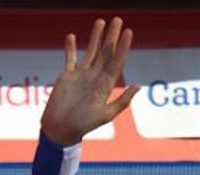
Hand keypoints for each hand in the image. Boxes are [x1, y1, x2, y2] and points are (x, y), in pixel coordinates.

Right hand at [41, 17, 139, 145]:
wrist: (61, 129)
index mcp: (105, 86)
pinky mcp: (67, 76)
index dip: (123, 47)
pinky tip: (72, 36)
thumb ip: (122, 101)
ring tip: (101, 21)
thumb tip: (138, 86)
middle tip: (118, 19)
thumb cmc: (84, 126)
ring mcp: (81, 76)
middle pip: (106, 53)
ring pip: (91, 51)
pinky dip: (71, 48)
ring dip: (96, 37)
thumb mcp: (106, 115)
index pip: (117, 62)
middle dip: (112, 37)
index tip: (128, 32)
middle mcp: (95, 78)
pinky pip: (70, 58)